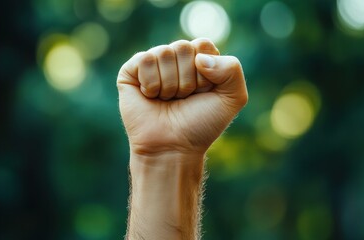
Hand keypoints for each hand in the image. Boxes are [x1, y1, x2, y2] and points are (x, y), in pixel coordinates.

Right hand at [117, 39, 247, 156]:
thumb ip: (232, 68)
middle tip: (183, 99)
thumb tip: (198, 58)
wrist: (173, 147)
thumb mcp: (233, 98)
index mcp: (198, 60)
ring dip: (169, 85)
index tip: (203, 92)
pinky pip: (144, 60)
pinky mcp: (131, 72)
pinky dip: (151, 84)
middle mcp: (174, 59)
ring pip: (163, 53)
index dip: (205, 71)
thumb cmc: (201, 124)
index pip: (202, 44)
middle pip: (182, 47)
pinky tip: (150, 97)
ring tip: (167, 100)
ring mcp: (152, 64)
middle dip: (187, 79)